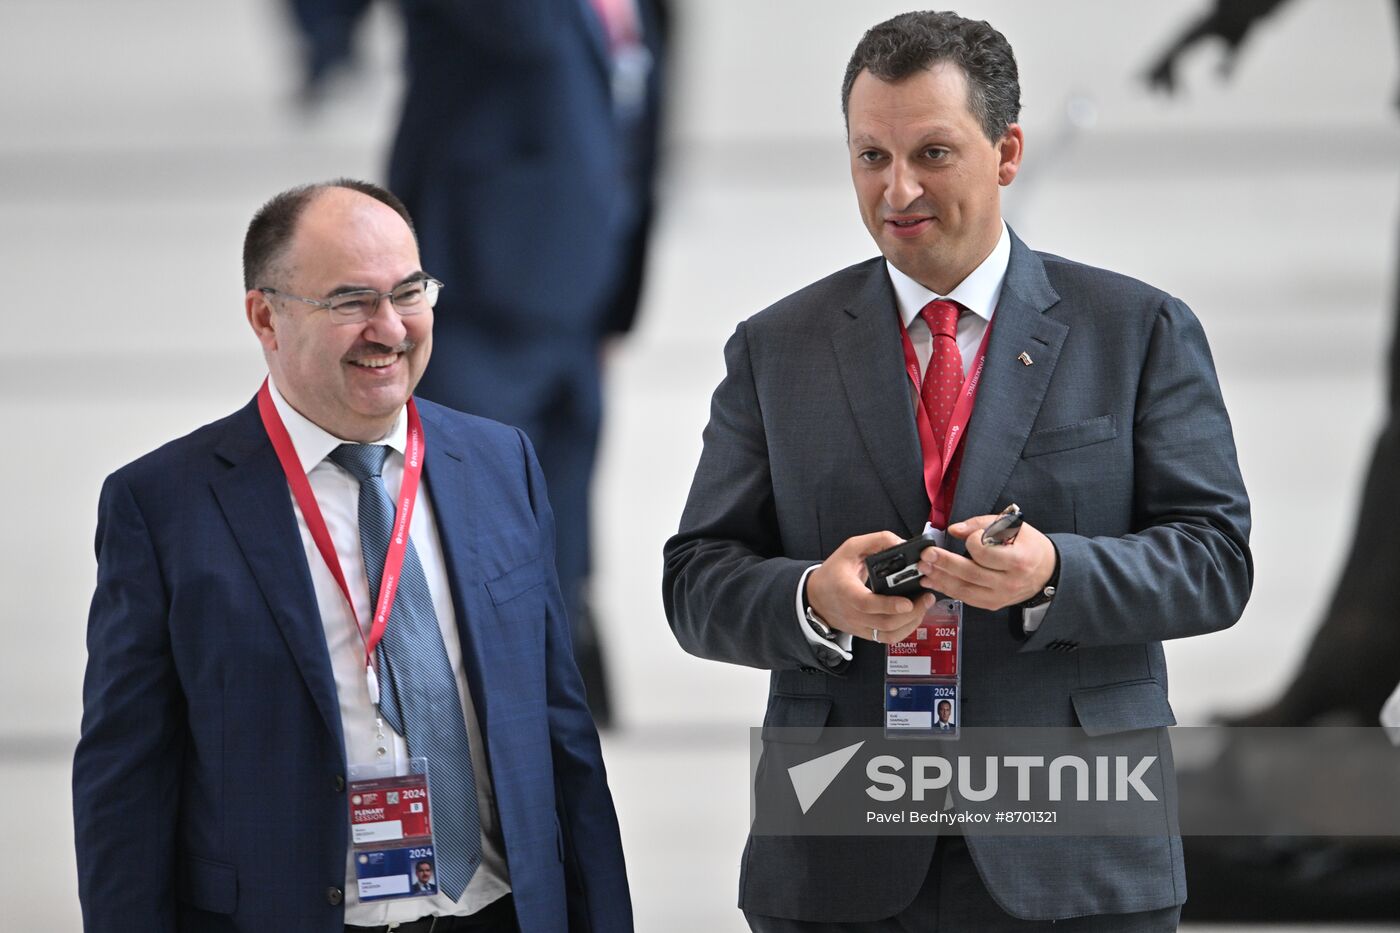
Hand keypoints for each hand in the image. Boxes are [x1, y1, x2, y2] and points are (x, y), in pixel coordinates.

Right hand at [807, 532, 933, 644]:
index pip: (866, 603)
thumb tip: (902, 543)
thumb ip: (877, 541)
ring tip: (923, 606)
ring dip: (911, 623)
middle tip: (926, 597)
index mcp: (846, 590)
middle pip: (885, 623)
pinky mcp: (865, 634)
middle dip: (912, 613)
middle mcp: (853, 613)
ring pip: (889, 634)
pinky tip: (914, 616)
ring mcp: (859, 626)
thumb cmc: (834, 572)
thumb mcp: (851, 548)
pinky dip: (905, 630)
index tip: (908, 601)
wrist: (816, 597)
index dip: (889, 605)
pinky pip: (888, 639)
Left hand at [917, 515, 1056, 610]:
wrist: (1046, 572)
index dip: (973, 542)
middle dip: (944, 563)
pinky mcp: (992, 604)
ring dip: (940, 579)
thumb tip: (954, 530)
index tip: (970, 536)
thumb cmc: (1028, 545)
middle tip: (926, 554)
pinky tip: (933, 580)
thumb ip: (981, 524)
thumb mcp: (1013, 525)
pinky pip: (965, 598)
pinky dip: (947, 589)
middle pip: (970, 573)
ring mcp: (1000, 596)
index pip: (986, 553)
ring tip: (924, 568)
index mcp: (1018, 560)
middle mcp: (1009, 582)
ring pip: (964, 590)